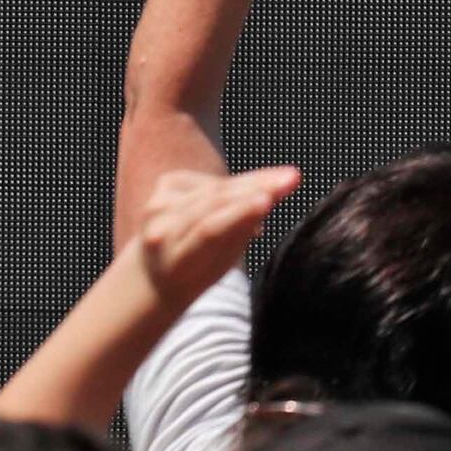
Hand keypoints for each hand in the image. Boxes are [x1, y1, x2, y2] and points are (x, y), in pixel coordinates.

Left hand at [135, 163, 299, 311]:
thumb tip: (268, 197)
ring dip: (254, 182)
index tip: (268, 199)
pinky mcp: (163, 185)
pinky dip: (233, 185)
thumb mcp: (223, 263)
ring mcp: (158, 205)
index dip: (239, 213)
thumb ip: (240, 231)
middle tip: (292, 178)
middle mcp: (160, 230)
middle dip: (257, 188)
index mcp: (175, 260)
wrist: (158, 271)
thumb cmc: (199, 271)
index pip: (210, 230)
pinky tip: (248, 193)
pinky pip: (210, 181)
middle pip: (215, 203)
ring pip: (216, 188)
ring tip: (286, 179)